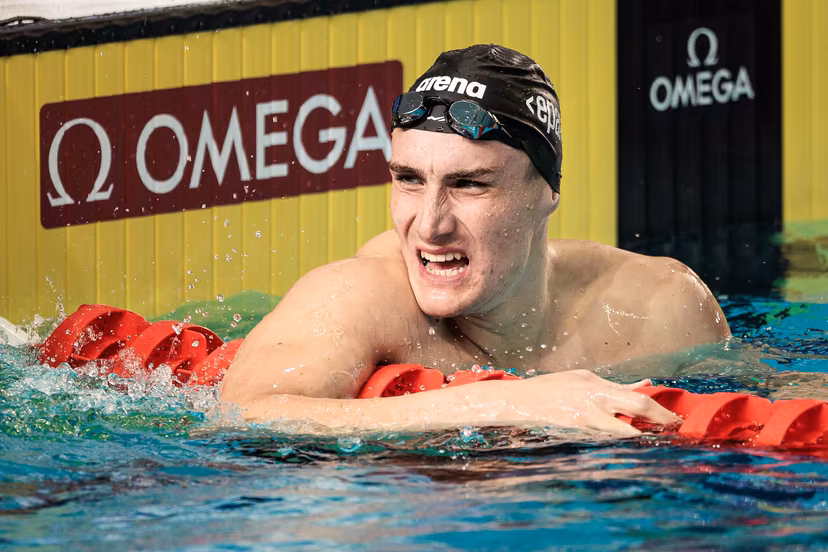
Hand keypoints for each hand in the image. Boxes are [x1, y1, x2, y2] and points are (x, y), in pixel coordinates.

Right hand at [474, 369, 681, 434]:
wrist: (517, 403)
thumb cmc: (551, 388)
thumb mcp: (583, 379)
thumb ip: (614, 386)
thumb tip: (643, 386)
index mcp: (597, 388)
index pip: (640, 403)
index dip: (662, 414)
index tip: (676, 421)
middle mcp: (594, 406)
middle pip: (638, 417)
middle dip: (660, 425)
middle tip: (674, 431)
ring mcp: (585, 424)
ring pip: (623, 436)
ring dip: (639, 439)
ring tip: (653, 442)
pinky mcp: (576, 437)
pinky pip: (604, 443)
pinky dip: (618, 444)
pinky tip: (625, 445)